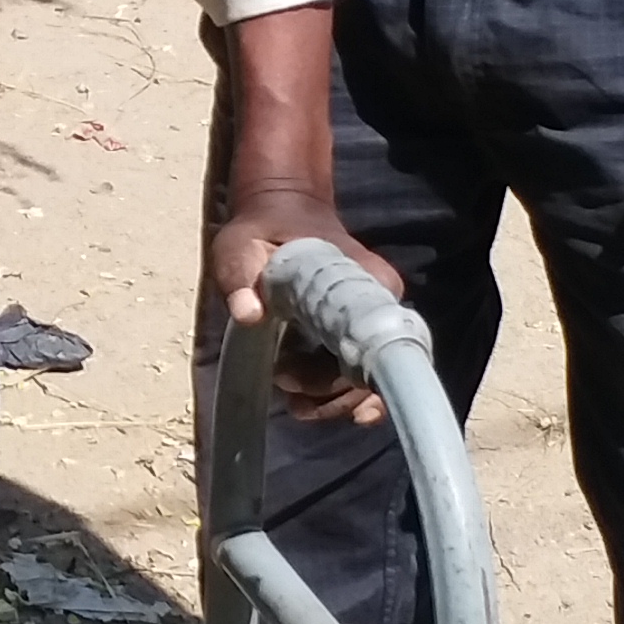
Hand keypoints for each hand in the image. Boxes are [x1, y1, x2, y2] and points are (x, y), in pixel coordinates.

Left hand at [209, 188, 399, 424]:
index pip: (382, 346)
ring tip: (291, 399)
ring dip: (329, 400)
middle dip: (334, 396)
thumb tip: (249, 314)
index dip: (373, 385)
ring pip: (363, 376)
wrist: (280, 211)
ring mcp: (368, 317)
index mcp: (366, 283)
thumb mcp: (241, 248)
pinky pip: (352, 370)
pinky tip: (305, 402)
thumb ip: (242, 279)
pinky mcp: (353, 328)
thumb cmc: (261, 228)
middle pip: (373, 369)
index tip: (356, 412)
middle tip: (290, 394)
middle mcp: (379, 302)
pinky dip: (331, 393)